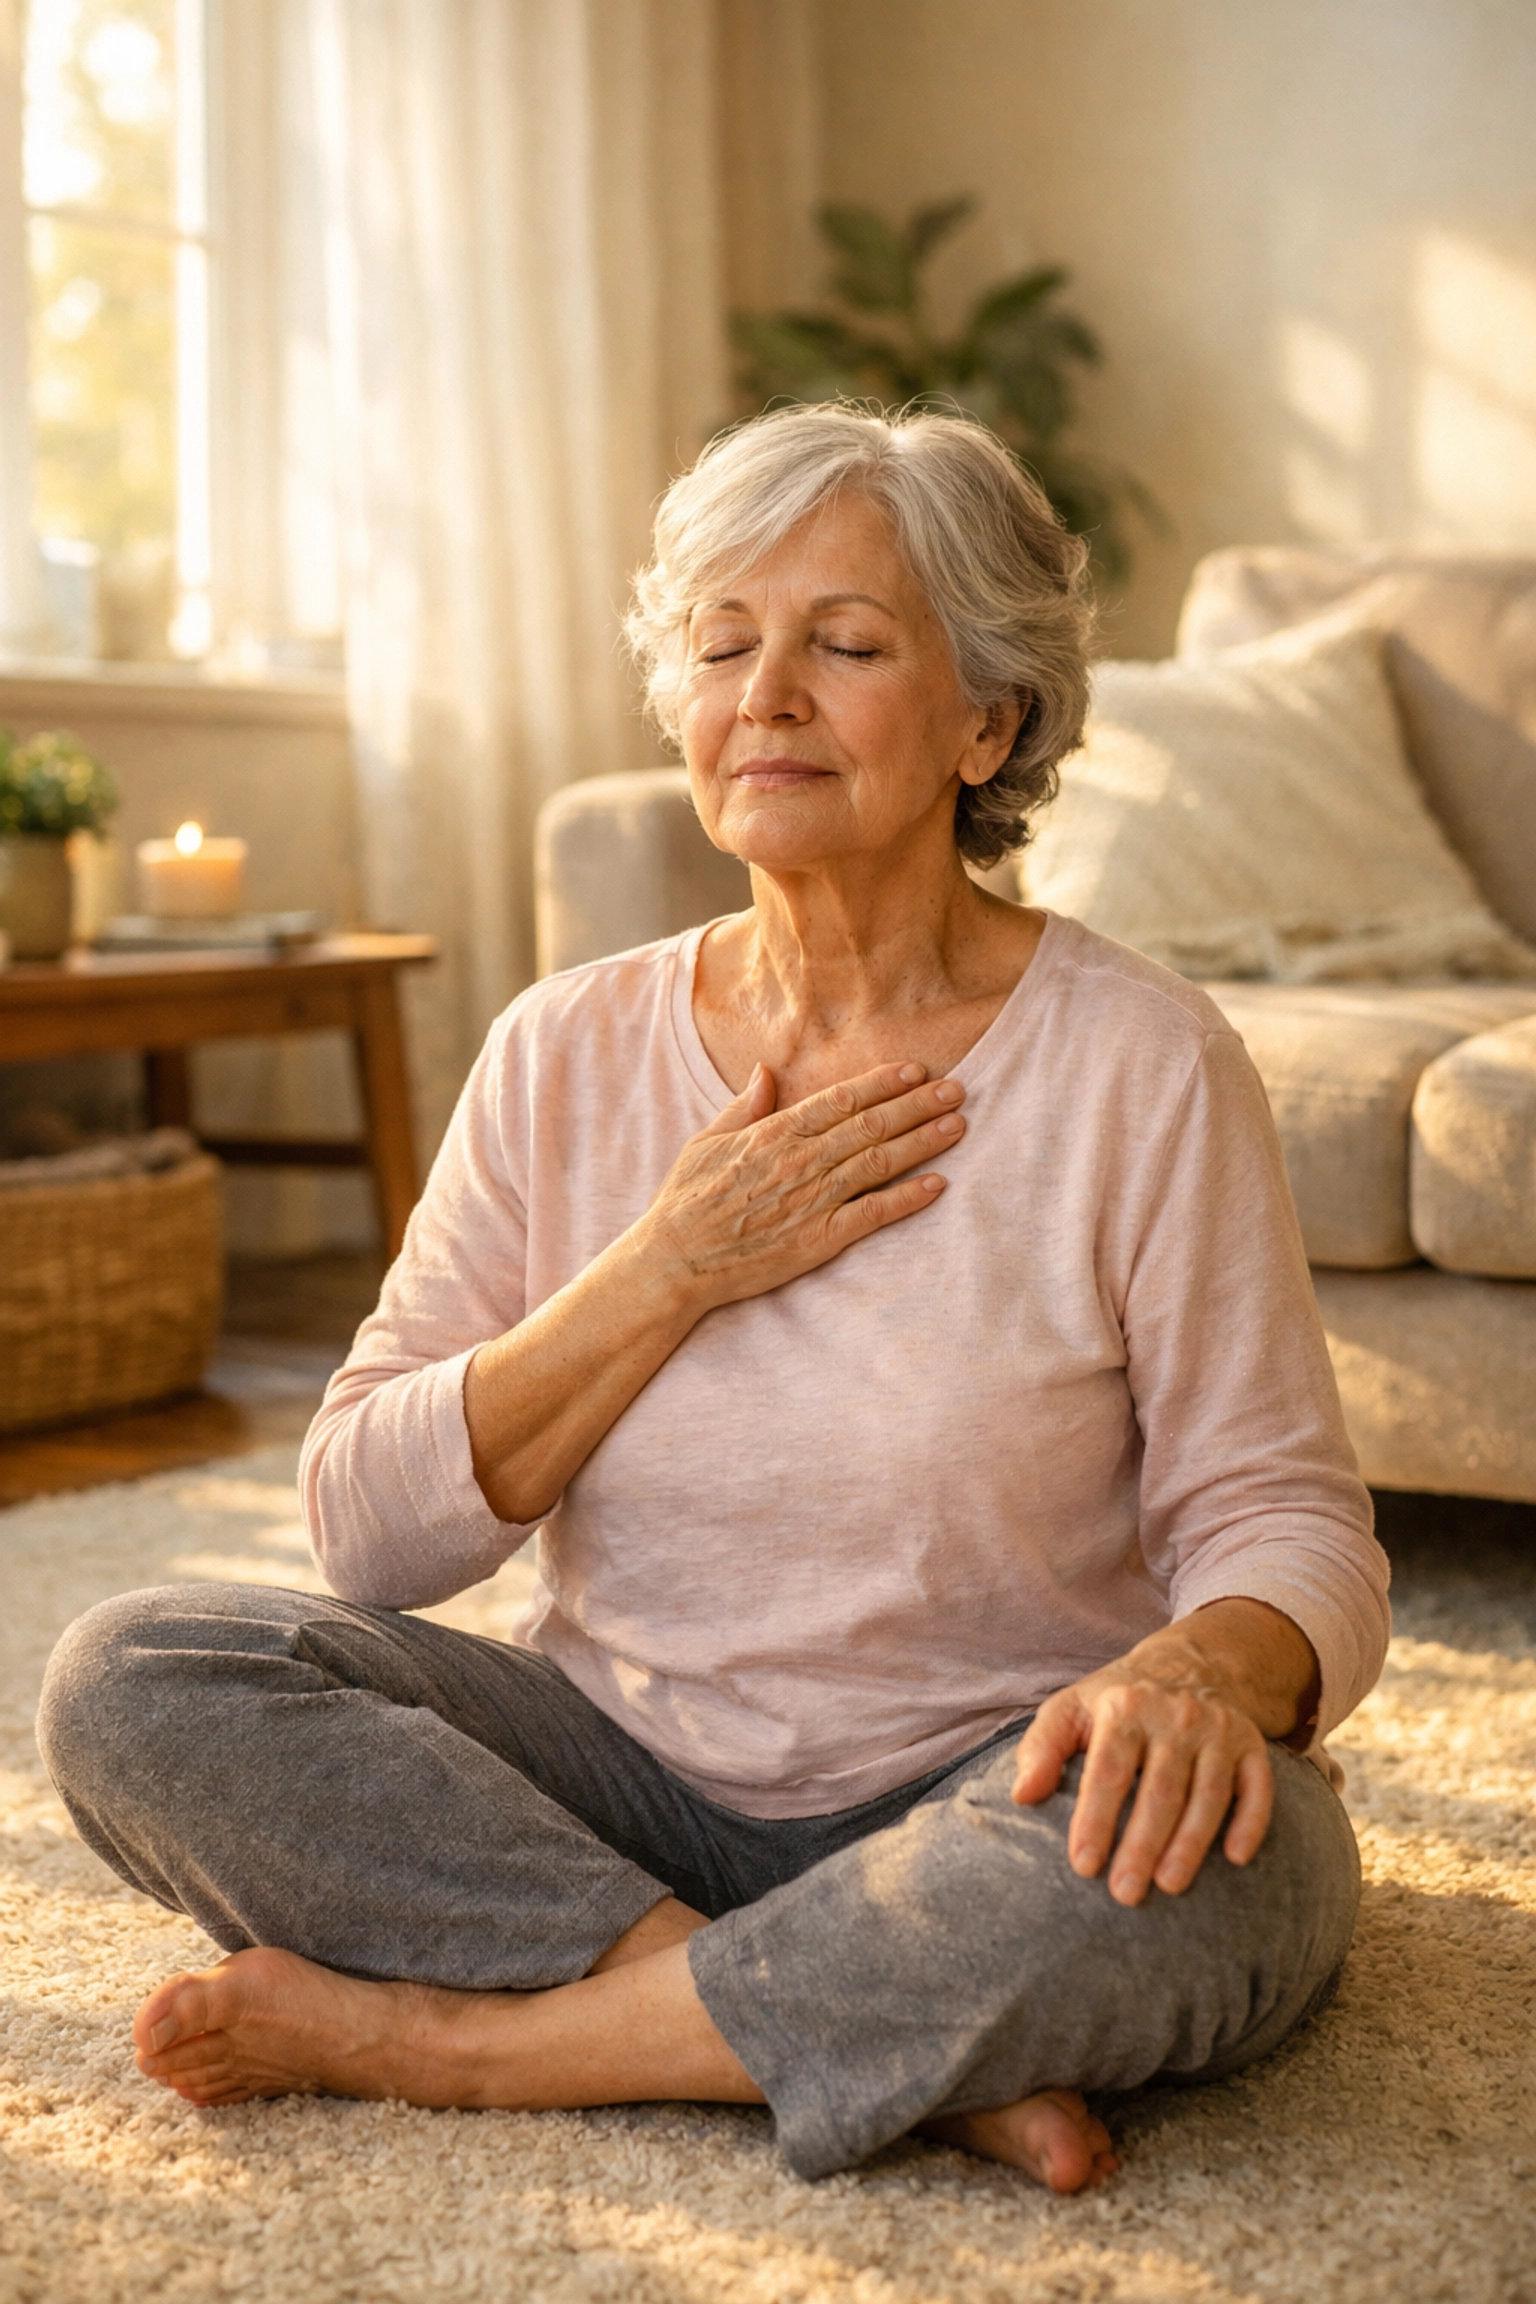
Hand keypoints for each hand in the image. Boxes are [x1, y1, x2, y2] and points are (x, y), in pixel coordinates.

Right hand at [634, 1059, 964, 1312]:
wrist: (674, 1262)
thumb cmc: (686, 1202)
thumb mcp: (707, 1142)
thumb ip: (744, 1107)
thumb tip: (765, 1071)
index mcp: (774, 1132)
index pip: (840, 1099)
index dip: (882, 1083)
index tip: (916, 1070)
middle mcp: (799, 1160)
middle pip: (871, 1124)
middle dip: (917, 1105)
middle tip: (957, 1090)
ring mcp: (812, 1200)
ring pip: (879, 1162)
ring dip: (923, 1142)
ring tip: (957, 1126)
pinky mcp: (819, 1240)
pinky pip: (872, 1214)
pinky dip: (907, 1198)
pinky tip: (937, 1185)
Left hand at [1010, 1604, 1314, 1906]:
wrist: (1185, 1666)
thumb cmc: (1115, 1703)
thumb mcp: (1069, 1709)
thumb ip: (1040, 1749)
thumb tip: (1021, 1795)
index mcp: (1124, 1708)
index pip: (1109, 1771)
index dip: (1096, 1819)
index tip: (1083, 1866)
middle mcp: (1174, 1715)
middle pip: (1160, 1789)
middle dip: (1142, 1844)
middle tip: (1125, 1894)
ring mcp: (1217, 1730)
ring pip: (1208, 1793)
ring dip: (1191, 1843)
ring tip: (1170, 1886)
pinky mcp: (1251, 1744)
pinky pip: (1257, 1787)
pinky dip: (1250, 1822)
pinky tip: (1236, 1858)